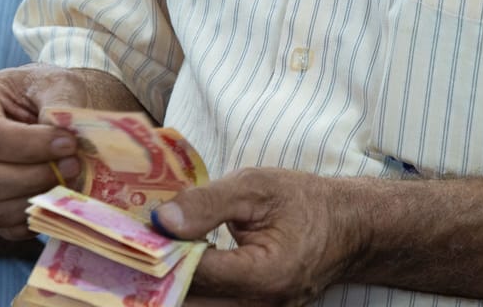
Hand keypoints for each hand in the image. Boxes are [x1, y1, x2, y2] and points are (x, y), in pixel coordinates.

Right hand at [0, 65, 109, 238]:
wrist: (53, 113)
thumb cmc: (48, 92)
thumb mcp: (57, 81)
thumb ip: (60, 103)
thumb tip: (64, 135)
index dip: (29, 145)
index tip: (69, 143)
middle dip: (32, 177)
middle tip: (74, 165)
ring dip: (35, 199)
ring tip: (70, 181)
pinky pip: (3, 227)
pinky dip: (34, 218)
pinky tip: (59, 197)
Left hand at [153, 168, 368, 306]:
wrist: (348, 229)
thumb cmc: (304, 202)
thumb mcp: (257, 187)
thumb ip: (207, 204)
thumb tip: (161, 221)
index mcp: (264, 275)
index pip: (197, 273)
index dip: (163, 254)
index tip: (137, 233)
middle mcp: (261, 306)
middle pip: (191, 302)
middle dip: (160, 277)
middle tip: (134, 250)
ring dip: (173, 286)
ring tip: (153, 256)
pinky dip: (192, 291)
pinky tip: (177, 268)